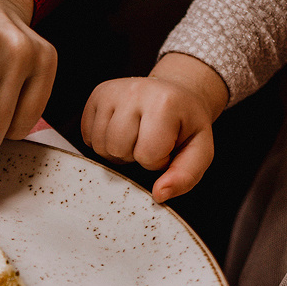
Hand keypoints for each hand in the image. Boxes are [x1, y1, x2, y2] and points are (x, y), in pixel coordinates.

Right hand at [80, 54, 228, 201]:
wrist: (175, 93)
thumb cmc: (185, 125)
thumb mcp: (198, 151)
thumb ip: (185, 176)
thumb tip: (159, 194)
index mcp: (165, 102)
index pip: (147, 154)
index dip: (157, 160)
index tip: (167, 147)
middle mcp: (135, 91)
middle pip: (118, 148)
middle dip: (134, 155)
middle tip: (149, 142)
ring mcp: (112, 91)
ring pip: (100, 145)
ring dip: (117, 151)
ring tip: (134, 138)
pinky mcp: (97, 94)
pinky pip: (88, 136)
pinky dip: (103, 141)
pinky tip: (120, 131)